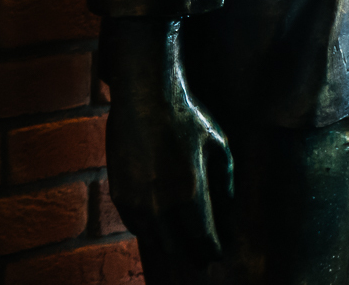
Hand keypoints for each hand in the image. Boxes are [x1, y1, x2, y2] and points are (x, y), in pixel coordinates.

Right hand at [101, 19, 236, 267]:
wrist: (144, 93)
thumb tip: (228, 206)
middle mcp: (160, 203)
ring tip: (181, 243)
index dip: (212, 251)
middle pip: (178, 248)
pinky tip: (158, 226)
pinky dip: (148, 231)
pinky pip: (135, 225)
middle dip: (193, 253)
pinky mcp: (119, 192)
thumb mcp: (218, 144)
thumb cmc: (186, 116)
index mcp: (190, 193)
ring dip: (170, 244)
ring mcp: (136, 199)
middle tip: (202, 255)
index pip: (203, 241)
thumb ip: (226, 180)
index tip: (218, 253)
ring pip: (154, 240)